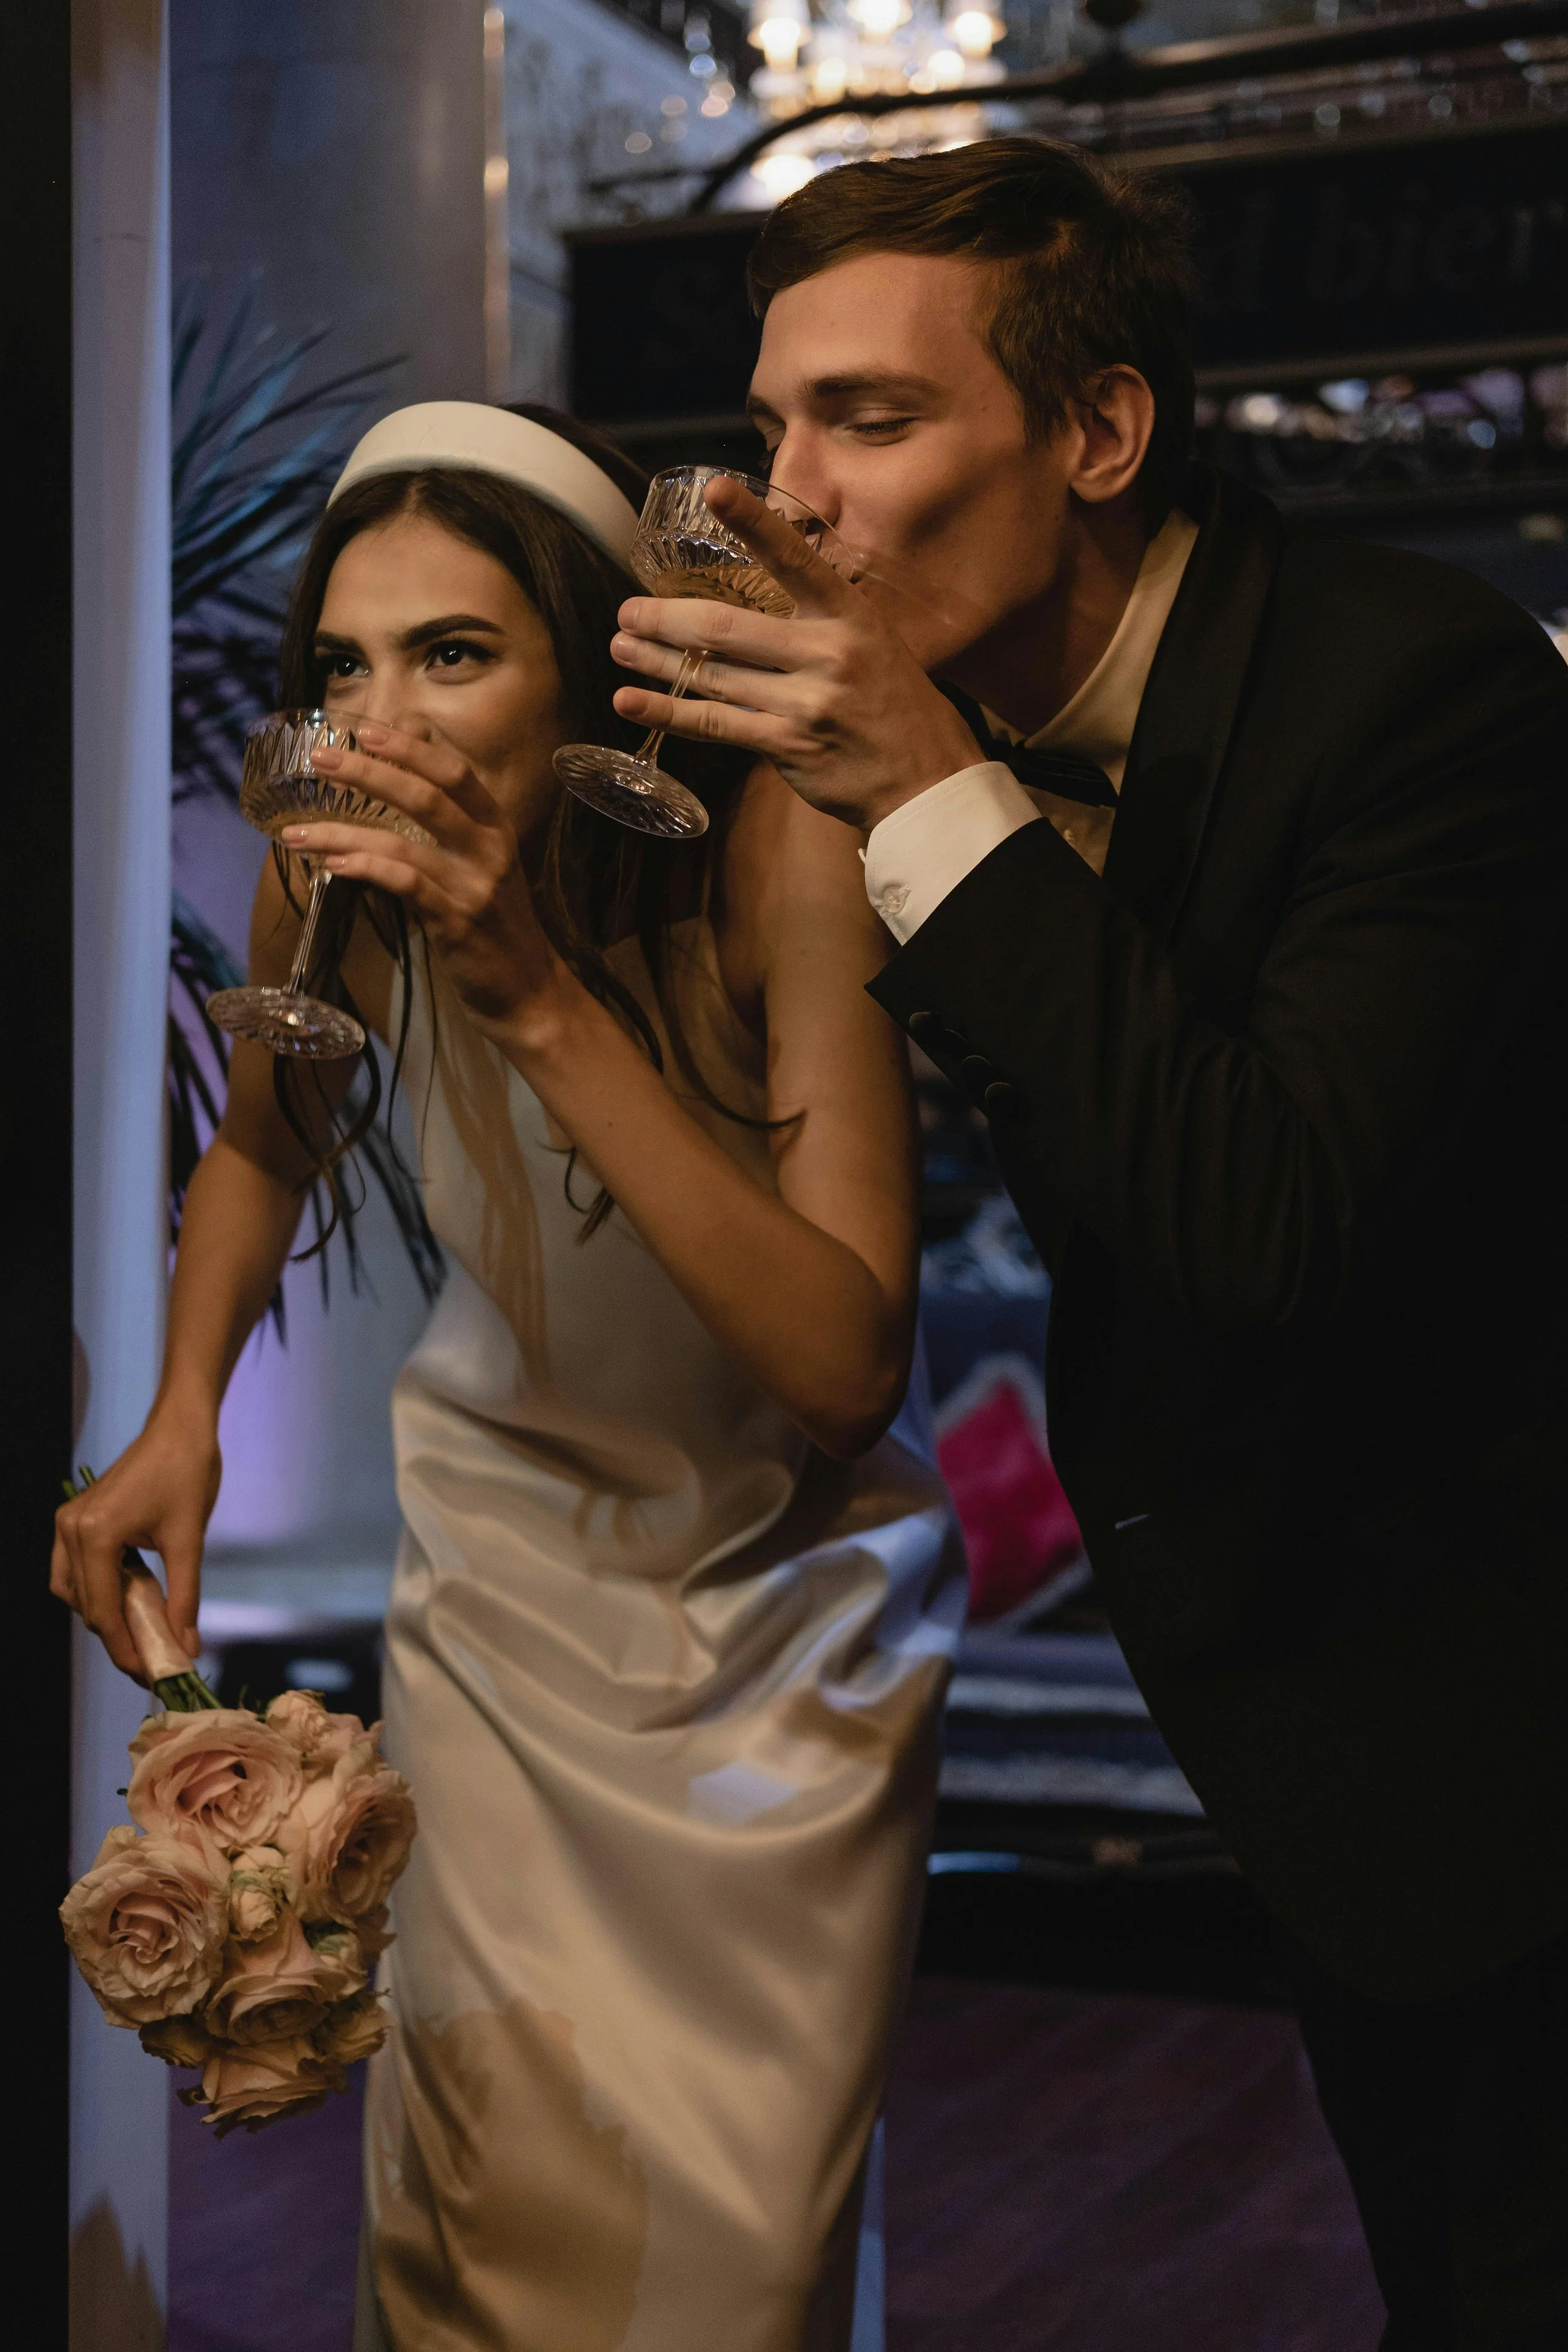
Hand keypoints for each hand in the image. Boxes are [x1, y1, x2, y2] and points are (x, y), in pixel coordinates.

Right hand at [52, 1409, 221, 1682]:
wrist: (180, 1426)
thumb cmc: (188, 1473)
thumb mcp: (189, 1540)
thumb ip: (184, 1598)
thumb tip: (187, 1647)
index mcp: (94, 1534)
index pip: (102, 1611)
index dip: (126, 1650)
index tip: (152, 1676)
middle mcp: (70, 1530)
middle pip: (85, 1606)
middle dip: (116, 1637)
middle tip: (152, 1662)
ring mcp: (69, 1522)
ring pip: (75, 1590)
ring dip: (105, 1615)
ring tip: (144, 1636)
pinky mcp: (76, 1518)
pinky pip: (77, 1569)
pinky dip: (100, 1590)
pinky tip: (131, 1601)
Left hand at [286, 721, 562, 1034]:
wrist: (527, 989)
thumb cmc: (496, 921)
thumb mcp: (481, 859)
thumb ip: (449, 813)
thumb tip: (414, 752)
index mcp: (497, 827)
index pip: (454, 772)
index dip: (410, 748)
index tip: (365, 732)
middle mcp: (490, 850)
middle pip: (426, 796)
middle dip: (368, 774)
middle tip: (321, 760)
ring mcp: (474, 887)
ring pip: (402, 844)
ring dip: (343, 833)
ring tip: (297, 832)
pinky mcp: (455, 923)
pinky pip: (403, 886)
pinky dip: (363, 869)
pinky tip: (329, 867)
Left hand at [610, 477, 981, 831]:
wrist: (927, 780)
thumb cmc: (894, 708)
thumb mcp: (872, 645)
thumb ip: (819, 623)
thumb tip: (756, 605)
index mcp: (849, 616)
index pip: (794, 559)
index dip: (754, 522)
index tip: (715, 490)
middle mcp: (828, 653)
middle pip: (726, 627)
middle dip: (666, 617)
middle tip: (628, 609)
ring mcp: (806, 702)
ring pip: (712, 674)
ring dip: (657, 660)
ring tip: (622, 645)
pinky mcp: (788, 745)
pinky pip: (715, 724)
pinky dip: (667, 712)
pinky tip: (631, 701)